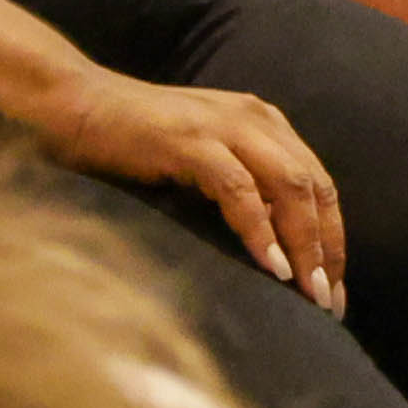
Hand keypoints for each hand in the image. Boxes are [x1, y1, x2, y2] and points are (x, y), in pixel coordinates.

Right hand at [37, 70, 346, 311]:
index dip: (332, 240)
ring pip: (289, 187)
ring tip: (307, 294)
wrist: (74, 104)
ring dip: (304, 244)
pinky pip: (240, 189)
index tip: (331, 291)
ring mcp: (224, 126)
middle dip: (327, 249)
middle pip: (315, 189)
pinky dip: (260, 230)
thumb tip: (275, 253)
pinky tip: (272, 267)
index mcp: (265, 124)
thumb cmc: (133, 145)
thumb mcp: (203, 165)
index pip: (318, 186)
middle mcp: (255, 119)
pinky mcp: (190, 140)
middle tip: (327, 303)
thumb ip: (241, 192)